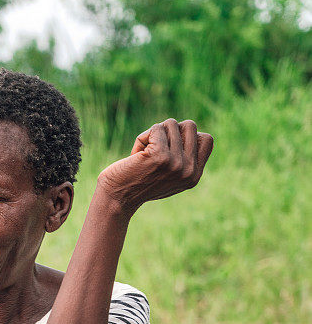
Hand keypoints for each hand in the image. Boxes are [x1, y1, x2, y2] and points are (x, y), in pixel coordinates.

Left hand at [97, 118, 213, 217]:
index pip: (207, 139)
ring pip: (171, 124)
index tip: (169, 147)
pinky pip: (156, 129)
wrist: (116, 199)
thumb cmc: (138, 183)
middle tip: (155, 147)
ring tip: (144, 153)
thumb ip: (183, 158)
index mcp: (194, 176)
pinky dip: (142, 137)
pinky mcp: (161, 157)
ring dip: (154, 134)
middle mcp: (189, 171)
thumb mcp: (168, 174)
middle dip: (169, 130)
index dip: (187, 136)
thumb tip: (192, 130)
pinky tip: (136, 155)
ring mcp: (176, 164)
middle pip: (190, 126)